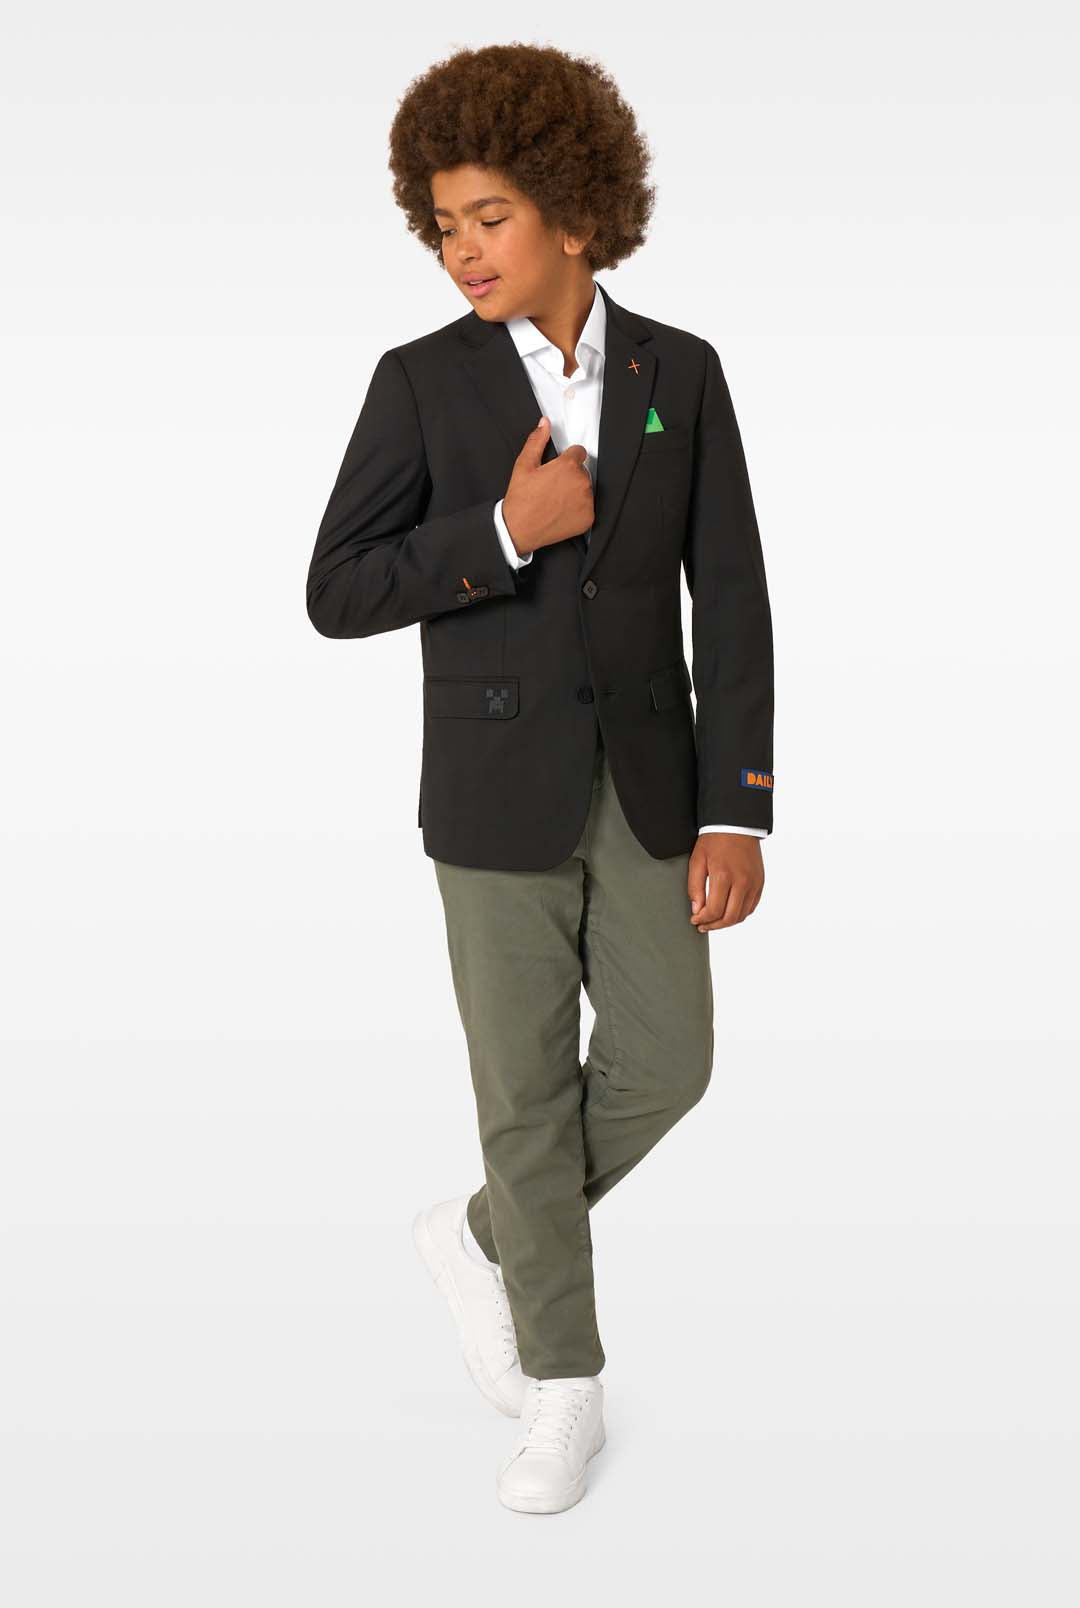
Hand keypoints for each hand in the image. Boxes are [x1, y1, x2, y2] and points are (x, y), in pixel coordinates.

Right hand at [501, 416, 593, 554]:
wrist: (519, 529)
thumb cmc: (521, 499)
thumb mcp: (524, 465)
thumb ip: (537, 441)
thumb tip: (544, 424)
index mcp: (568, 466)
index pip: (579, 452)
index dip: (567, 459)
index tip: (558, 469)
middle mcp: (581, 482)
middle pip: (582, 471)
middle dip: (570, 476)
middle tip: (552, 487)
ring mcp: (586, 501)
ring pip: (586, 489)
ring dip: (575, 492)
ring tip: (556, 500)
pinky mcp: (588, 518)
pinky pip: (588, 508)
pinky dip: (578, 510)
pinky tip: (561, 511)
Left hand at [688, 833, 763, 931]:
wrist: (737, 824)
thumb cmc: (715, 840)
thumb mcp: (697, 860)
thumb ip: (695, 887)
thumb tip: (697, 910)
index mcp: (724, 876)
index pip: (714, 910)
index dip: (703, 920)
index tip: (695, 920)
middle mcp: (742, 882)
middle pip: (730, 917)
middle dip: (714, 926)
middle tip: (703, 926)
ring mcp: (754, 883)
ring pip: (742, 915)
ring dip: (727, 922)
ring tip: (714, 921)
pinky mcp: (760, 882)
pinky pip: (751, 906)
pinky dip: (739, 913)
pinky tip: (728, 911)